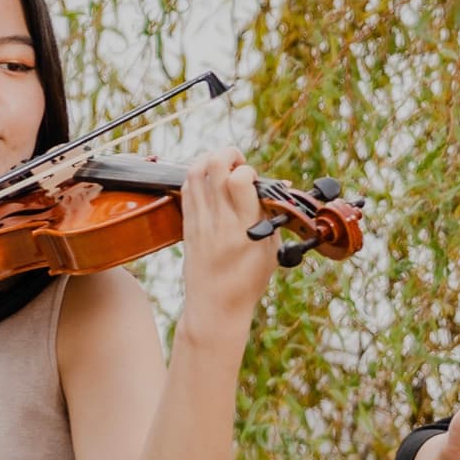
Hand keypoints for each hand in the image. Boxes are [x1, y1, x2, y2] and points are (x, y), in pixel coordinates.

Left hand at [176, 151, 283, 327]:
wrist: (216, 305)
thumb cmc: (249, 281)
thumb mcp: (269, 248)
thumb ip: (268, 215)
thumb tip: (272, 187)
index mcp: (244, 227)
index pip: (238, 179)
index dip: (247, 169)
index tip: (254, 179)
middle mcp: (218, 221)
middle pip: (212, 166)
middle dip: (227, 153)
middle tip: (238, 162)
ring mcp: (199, 222)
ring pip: (194, 172)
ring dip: (210, 160)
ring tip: (224, 168)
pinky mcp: (187, 225)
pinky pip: (186, 188)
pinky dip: (198, 176)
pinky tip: (210, 182)